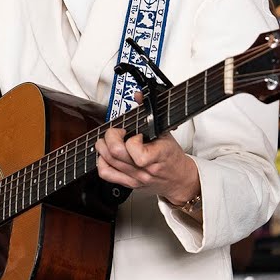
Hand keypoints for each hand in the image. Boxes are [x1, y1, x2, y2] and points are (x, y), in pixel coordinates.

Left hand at [94, 92, 200, 206]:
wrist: (178, 178)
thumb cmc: (171, 156)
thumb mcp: (165, 132)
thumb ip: (150, 113)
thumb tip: (139, 96)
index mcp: (158, 156)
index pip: (137, 151)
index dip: (132, 139)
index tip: (136, 133)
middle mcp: (144, 170)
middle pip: (115, 153)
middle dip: (111, 136)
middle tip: (118, 132)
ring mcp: (135, 178)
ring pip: (107, 161)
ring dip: (104, 146)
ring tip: (111, 140)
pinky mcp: (128, 184)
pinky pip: (106, 173)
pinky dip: (102, 161)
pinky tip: (108, 154)